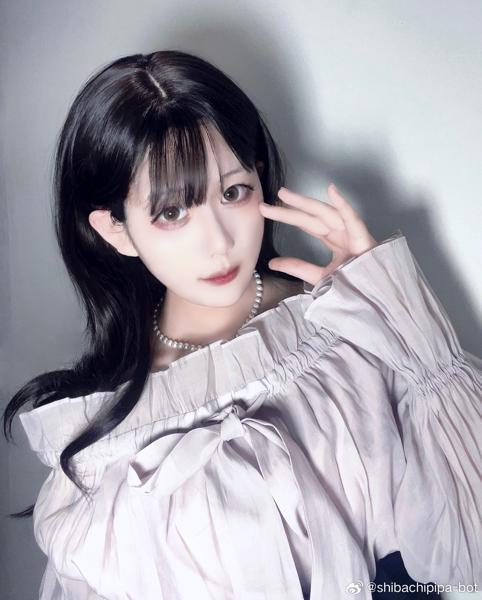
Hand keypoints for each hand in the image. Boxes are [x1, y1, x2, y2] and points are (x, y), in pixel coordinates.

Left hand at [258, 183, 377, 285]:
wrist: (372, 302)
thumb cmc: (352, 288)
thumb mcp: (319, 277)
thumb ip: (298, 267)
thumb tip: (272, 263)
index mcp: (333, 240)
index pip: (306, 224)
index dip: (287, 216)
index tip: (265, 211)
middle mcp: (342, 233)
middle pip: (312, 216)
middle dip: (291, 207)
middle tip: (266, 201)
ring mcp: (353, 234)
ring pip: (327, 213)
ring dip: (306, 202)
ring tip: (285, 194)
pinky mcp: (364, 238)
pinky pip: (353, 219)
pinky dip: (343, 205)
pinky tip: (331, 191)